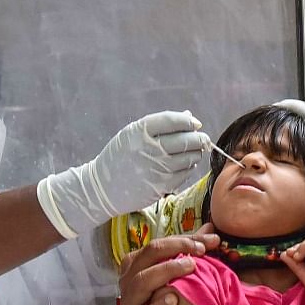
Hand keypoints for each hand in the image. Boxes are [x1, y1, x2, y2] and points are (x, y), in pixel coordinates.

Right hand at [38, 111, 210, 236]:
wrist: (103, 187)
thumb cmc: (119, 157)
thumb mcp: (131, 135)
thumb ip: (159, 125)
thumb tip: (188, 116)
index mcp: (139, 132)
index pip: (172, 120)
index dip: (188, 121)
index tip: (194, 123)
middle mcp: (149, 149)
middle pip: (185, 140)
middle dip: (199, 138)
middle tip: (202, 139)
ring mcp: (157, 169)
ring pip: (189, 157)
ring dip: (197, 153)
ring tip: (194, 151)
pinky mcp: (162, 185)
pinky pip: (185, 173)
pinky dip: (190, 166)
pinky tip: (186, 164)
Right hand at [118, 227, 220, 304]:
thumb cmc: (167, 304)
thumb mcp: (176, 277)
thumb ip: (190, 253)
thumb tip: (210, 230)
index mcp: (136, 267)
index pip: (154, 246)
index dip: (181, 240)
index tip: (209, 241)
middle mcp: (128, 283)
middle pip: (145, 257)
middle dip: (173, 249)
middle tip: (199, 251)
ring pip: (139, 283)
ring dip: (165, 272)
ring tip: (190, 267)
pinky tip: (173, 302)